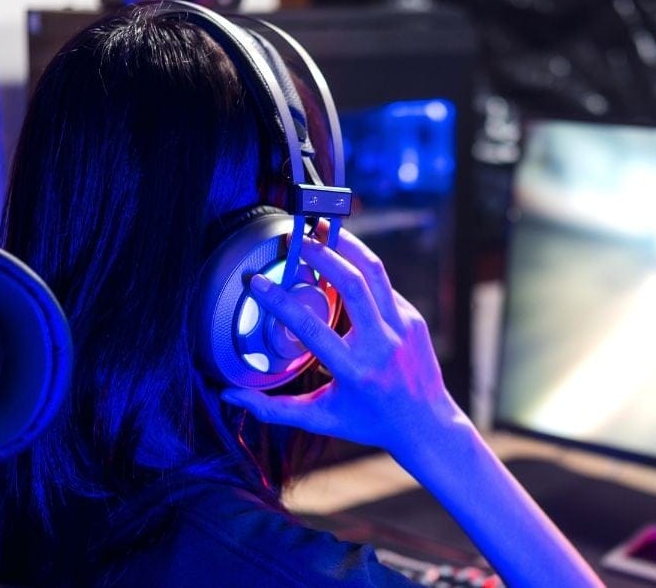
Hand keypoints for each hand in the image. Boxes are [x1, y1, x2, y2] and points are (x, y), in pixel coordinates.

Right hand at [220, 228, 468, 457]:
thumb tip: (228, 395)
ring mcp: (402, 327)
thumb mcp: (320, 419)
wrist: (427, 424)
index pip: (312, 327)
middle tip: (295, 238)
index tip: (257, 281)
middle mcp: (382, 345)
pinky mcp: (413, 318)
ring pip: (374, 272)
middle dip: (321, 254)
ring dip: (347, 245)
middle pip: (352, 283)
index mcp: (355, 371)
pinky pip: (383, 287)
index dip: (280, 301)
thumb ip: (272, 409)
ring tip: (321, 230)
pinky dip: (360, 269)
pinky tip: (341, 259)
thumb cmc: (369, 423)